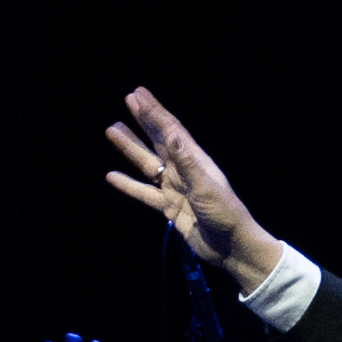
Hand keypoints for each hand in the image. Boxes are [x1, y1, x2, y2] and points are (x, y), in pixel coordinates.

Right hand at [101, 85, 293, 298]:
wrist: (229, 246)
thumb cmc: (224, 213)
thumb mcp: (205, 186)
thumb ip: (186, 161)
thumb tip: (171, 133)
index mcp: (195, 160)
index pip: (171, 130)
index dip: (155, 112)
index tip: (138, 95)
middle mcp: (183, 170)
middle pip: (158, 140)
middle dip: (144, 120)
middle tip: (128, 100)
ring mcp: (174, 188)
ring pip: (147, 164)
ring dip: (130, 147)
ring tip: (112, 130)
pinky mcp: (168, 207)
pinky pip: (144, 193)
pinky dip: (128, 185)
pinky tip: (111, 176)